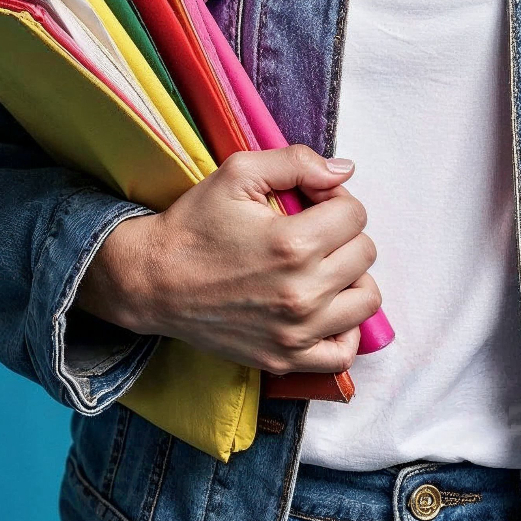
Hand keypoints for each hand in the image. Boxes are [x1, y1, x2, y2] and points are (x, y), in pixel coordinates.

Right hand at [76, 146, 381, 375]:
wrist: (153, 282)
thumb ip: (297, 162)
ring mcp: (295, 332)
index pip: (355, 214)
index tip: (310, 202)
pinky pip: (343, 353)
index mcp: (293, 244)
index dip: (335, 199)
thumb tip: (345, 170)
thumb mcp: (238, 173)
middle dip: (343, 233)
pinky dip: (345, 329)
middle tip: (313, 230)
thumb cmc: (194, 225)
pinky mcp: (285, 358)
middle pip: (365, 253)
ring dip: (352, 277)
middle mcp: (301, 293)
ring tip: (324, 265)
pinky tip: (326, 306)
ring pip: (366, 300)